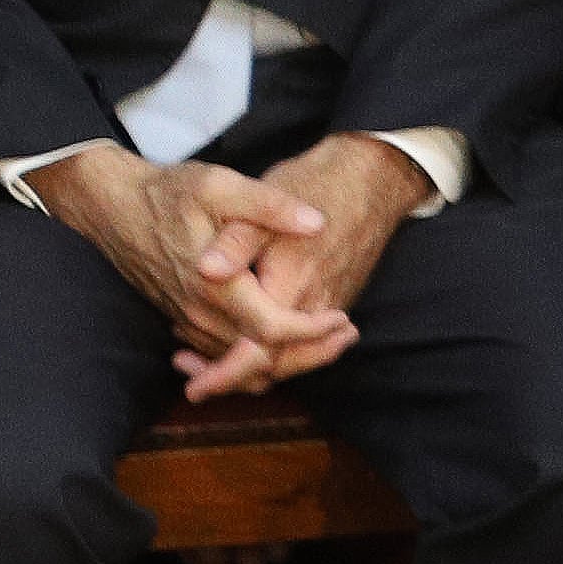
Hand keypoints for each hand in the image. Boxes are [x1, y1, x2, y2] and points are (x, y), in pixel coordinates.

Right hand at [29, 145, 354, 398]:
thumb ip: (269, 206)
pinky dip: (257, 356)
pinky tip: (283, 339)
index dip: (312, 331)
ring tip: (328, 337)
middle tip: (348, 335)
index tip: (342, 317)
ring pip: (243, 362)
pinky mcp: (184, 321)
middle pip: (263, 359)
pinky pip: (224, 355)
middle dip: (310, 352)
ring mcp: (190, 322)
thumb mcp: (219, 185)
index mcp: (216, 287)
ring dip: (287, 356)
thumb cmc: (168, 193)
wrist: (113, 209)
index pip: (272, 331)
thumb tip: (315, 223)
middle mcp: (201, 315)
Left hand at [178, 136, 429, 397]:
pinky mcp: (335, 301)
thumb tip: (205, 270)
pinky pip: (303, 344)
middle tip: (193, 382)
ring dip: (251, 371)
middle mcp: (315, 306)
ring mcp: (329, 306)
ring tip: (209, 367)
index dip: (224, 374)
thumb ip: (236, 241)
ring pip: (289, 360)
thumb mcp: (265, 202)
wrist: (369, 177)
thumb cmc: (313, 184)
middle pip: (274, 367)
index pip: (258, 352)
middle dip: (232, 380)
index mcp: (292, 285)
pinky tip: (246, 341)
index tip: (194, 386)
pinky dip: (274, 354)